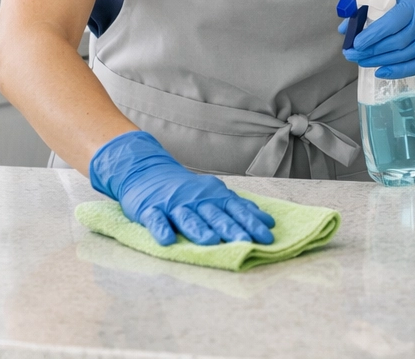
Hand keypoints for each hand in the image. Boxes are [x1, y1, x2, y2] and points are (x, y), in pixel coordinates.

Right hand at [88, 130, 275, 246]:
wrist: (148, 171)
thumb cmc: (186, 190)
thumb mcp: (214, 194)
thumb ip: (238, 207)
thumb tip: (267, 221)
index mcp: (213, 196)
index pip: (236, 210)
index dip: (251, 223)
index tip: (266, 237)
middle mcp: (196, 200)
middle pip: (215, 215)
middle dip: (231, 228)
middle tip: (245, 242)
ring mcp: (173, 204)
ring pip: (187, 218)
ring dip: (199, 229)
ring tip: (211, 241)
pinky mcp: (150, 209)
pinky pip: (155, 220)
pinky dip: (161, 229)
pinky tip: (167, 240)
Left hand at [340, 0, 414, 78]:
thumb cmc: (408, 8)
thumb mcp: (391, 1)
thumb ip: (367, 12)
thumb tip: (345, 29)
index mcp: (413, 6)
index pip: (392, 23)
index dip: (373, 35)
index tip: (356, 43)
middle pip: (396, 42)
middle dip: (371, 50)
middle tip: (352, 54)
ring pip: (403, 55)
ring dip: (380, 61)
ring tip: (361, 61)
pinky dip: (397, 71)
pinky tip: (380, 72)